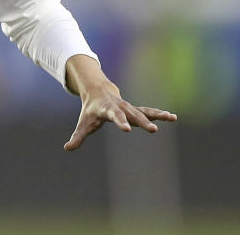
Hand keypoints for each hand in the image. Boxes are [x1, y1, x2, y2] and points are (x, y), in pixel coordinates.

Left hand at [62, 55, 176, 150]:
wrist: (98, 91)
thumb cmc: (90, 109)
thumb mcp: (84, 122)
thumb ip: (78, 136)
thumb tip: (67, 148)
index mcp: (108, 110)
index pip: (114, 116)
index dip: (120, 122)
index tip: (127, 129)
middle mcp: (121, 107)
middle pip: (133, 114)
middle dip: (143, 122)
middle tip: (154, 130)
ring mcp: (130, 108)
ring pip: (145, 111)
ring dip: (158, 115)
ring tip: (172, 117)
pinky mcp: (136, 110)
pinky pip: (149, 112)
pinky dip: (160, 114)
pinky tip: (173, 117)